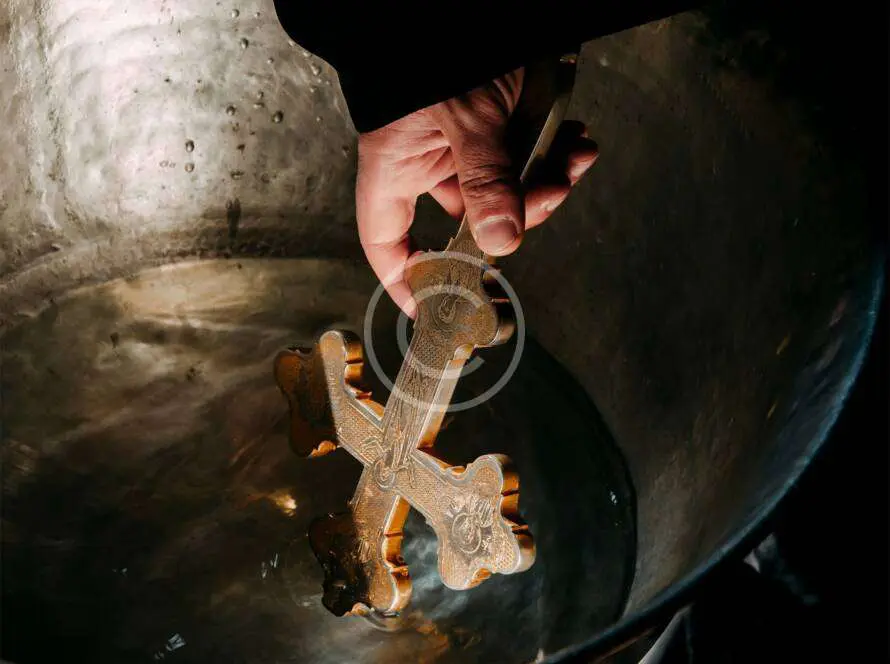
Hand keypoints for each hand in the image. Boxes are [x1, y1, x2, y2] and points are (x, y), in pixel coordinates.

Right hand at [356, 67, 597, 317]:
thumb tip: (503, 242)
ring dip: (548, 183)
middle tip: (545, 197)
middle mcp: (431, 163)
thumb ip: (484, 178)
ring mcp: (468, 147)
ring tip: (572, 158)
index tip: (433, 309)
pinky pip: (531, 160)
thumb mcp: (464, 116)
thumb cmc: (438, 45)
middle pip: (471, 221)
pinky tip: (577, 141)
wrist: (475, 0)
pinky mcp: (501, 127)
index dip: (406, 279)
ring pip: (510, 192)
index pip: (387, 240)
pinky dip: (559, 156)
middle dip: (516, 217)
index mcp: (398, 166)